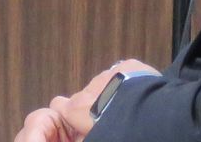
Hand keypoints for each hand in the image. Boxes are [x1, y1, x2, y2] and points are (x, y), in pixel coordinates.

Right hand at [13, 61, 158, 140]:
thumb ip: (82, 133)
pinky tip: (138, 92)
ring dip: (112, 92)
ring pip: (106, 83)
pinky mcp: (126, 65)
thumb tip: (79, 135)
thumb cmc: (115, 128)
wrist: (142, 112)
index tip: (76, 119)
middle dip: (96, 103)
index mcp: (77, 107)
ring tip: (127, 106)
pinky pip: (124, 73)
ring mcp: (107, 74)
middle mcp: (89, 88)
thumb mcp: (92, 135)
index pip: (58, 104)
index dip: (67, 111)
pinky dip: (128, 81)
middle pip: (87, 95)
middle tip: (110, 117)